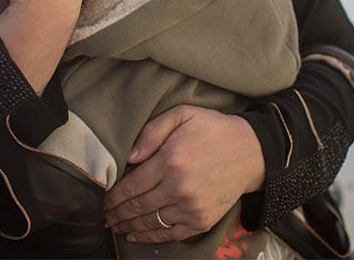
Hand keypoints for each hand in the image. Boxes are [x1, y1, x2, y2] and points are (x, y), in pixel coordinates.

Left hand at [104, 106, 264, 242]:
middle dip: (117, 214)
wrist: (251, 151)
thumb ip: (151, 132)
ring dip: (129, 227)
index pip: (131, 186)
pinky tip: (136, 236)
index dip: (113, 196)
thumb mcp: (182, 115)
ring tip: (115, 226)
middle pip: (137, 207)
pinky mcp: (202, 220)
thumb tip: (128, 157)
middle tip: (103, 217)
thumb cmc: (212, 129)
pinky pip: (170, 234)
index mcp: (170, 161)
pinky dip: (150, 237)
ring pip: (150, 223)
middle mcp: (179, 188)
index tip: (102, 200)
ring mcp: (191, 207)